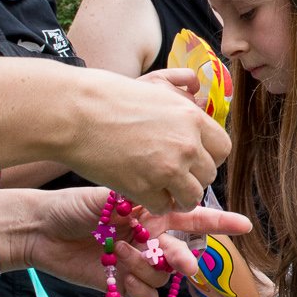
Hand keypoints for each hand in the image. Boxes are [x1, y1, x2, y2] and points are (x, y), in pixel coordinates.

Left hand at [5, 187, 250, 293]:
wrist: (42, 230)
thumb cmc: (73, 206)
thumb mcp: (109, 197)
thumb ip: (142, 207)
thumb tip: (168, 212)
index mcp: (152, 214)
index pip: (193, 218)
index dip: (220, 222)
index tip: (245, 226)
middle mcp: (149, 239)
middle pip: (182, 254)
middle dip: (183, 258)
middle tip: (179, 261)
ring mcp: (137, 263)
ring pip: (163, 277)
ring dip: (145, 268)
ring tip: (118, 253)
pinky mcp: (123, 284)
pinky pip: (146, 296)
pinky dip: (136, 290)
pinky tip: (118, 278)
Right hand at [75, 72, 229, 212]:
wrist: (73, 111)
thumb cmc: (107, 96)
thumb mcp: (156, 88)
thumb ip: (182, 102)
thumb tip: (198, 97)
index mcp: (193, 117)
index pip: (223, 148)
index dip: (208, 157)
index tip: (193, 160)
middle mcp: (187, 144)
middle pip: (208, 175)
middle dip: (192, 178)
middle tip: (172, 176)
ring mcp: (167, 168)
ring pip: (191, 198)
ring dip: (178, 198)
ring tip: (162, 192)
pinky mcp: (144, 187)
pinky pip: (162, 207)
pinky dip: (153, 204)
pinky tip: (140, 193)